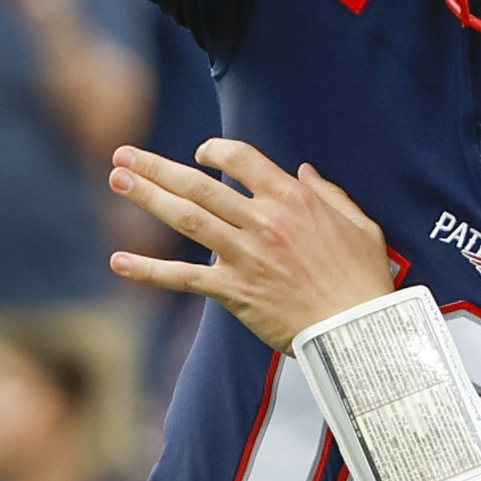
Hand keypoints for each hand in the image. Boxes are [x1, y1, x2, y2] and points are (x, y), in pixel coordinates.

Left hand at [103, 138, 395, 351]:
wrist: (358, 330)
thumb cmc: (364, 279)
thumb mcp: (359, 225)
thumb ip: (329, 193)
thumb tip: (305, 171)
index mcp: (293, 199)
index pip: (241, 159)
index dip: (215, 150)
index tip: (200, 153)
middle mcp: (263, 221)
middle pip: (200, 185)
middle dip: (157, 167)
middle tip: (123, 154)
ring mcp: (245, 255)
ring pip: (186, 218)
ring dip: (147, 198)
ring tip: (116, 180)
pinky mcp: (235, 291)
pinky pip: (184, 278)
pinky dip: (149, 270)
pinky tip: (118, 261)